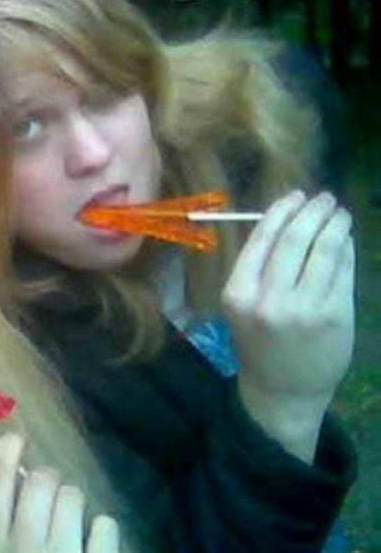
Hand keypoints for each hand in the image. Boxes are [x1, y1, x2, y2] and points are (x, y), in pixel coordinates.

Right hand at [0, 433, 119, 552]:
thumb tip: (9, 483)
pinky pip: (105, 524)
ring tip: (70, 523)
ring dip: (72, 502)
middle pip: (39, 481)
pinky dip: (102, 531)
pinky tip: (95, 544)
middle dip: (47, 478)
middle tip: (50, 492)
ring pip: (72, 495)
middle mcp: (26, 548)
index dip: (5, 454)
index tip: (14, 437)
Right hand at [221, 190, 354, 461]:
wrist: (281, 390)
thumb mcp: (242, 306)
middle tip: (323, 198)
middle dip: (311, 212)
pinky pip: (342, 272)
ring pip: (323, 252)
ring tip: (339, 212)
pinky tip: (345, 239)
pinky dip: (346, 249)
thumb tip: (286, 219)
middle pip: (294, 241)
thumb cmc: (258, 342)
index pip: (261, 240)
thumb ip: (257, 268)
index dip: (281, 212)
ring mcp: (305, 309)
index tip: (295, 195)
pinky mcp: (335, 316)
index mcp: (239, 294)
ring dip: (334, 225)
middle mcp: (269, 300)